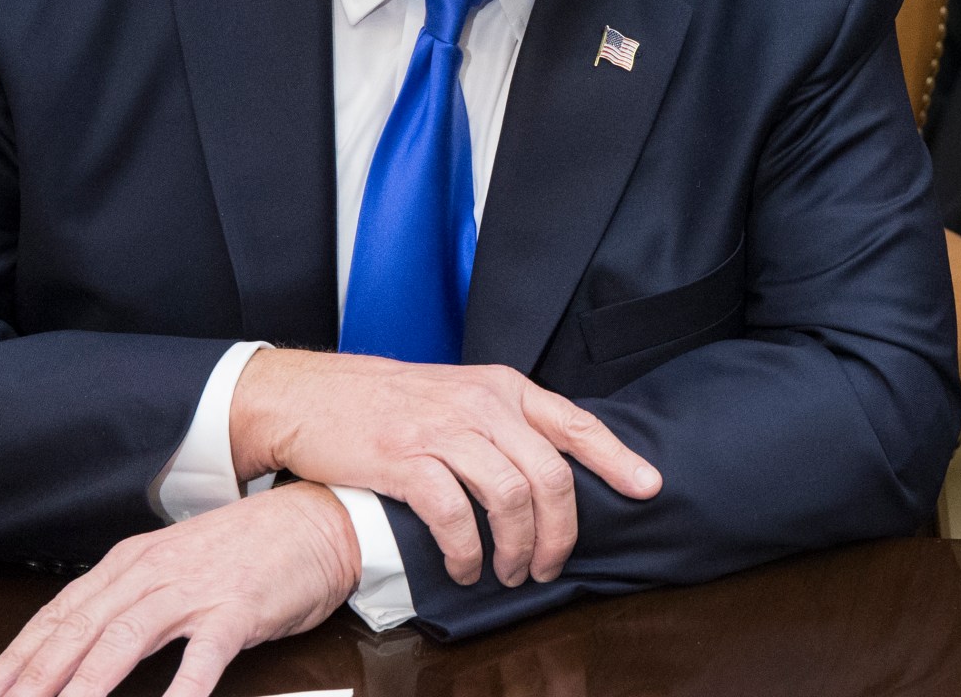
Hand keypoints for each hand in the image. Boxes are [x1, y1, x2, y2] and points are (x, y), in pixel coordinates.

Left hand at [0, 481, 358, 696]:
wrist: (319, 518)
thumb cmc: (251, 549)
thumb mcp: (178, 564)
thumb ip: (133, 597)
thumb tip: (85, 640)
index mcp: (134, 563)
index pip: (60, 613)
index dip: (17, 655)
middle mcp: (155, 573)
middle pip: (79, 629)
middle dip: (34, 676)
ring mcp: (196, 589)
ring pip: (124, 639)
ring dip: (87, 683)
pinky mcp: (238, 608)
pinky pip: (203, 655)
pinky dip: (181, 688)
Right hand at [227, 349, 659, 588]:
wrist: (311, 395)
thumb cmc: (390, 402)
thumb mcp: (461, 395)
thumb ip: (506, 424)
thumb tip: (553, 469)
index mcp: (504, 388)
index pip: (576, 423)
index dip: (617, 458)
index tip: (648, 487)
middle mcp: (482, 405)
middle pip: (551, 475)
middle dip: (560, 532)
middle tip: (549, 565)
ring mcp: (444, 430)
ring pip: (511, 497)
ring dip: (517, 548)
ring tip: (508, 572)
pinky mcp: (405, 459)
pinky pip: (455, 514)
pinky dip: (468, 550)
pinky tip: (467, 567)